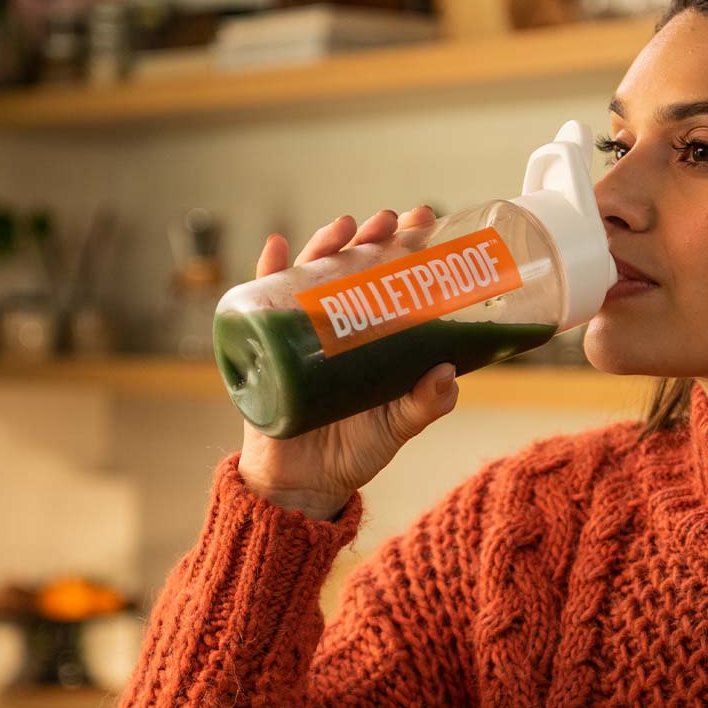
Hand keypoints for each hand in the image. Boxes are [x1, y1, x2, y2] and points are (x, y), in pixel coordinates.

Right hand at [237, 207, 458, 519]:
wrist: (304, 487)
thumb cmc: (356, 451)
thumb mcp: (398, 426)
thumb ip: (425, 404)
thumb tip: (446, 373)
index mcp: (376, 334)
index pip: (392, 277)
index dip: (406, 245)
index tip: (424, 220)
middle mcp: (339, 324)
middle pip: (352, 267)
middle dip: (368, 237)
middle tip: (387, 222)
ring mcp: (301, 332)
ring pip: (310, 275)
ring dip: (324, 245)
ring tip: (342, 228)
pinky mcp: (267, 349)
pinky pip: (260, 305)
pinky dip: (264, 274)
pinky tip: (273, 249)